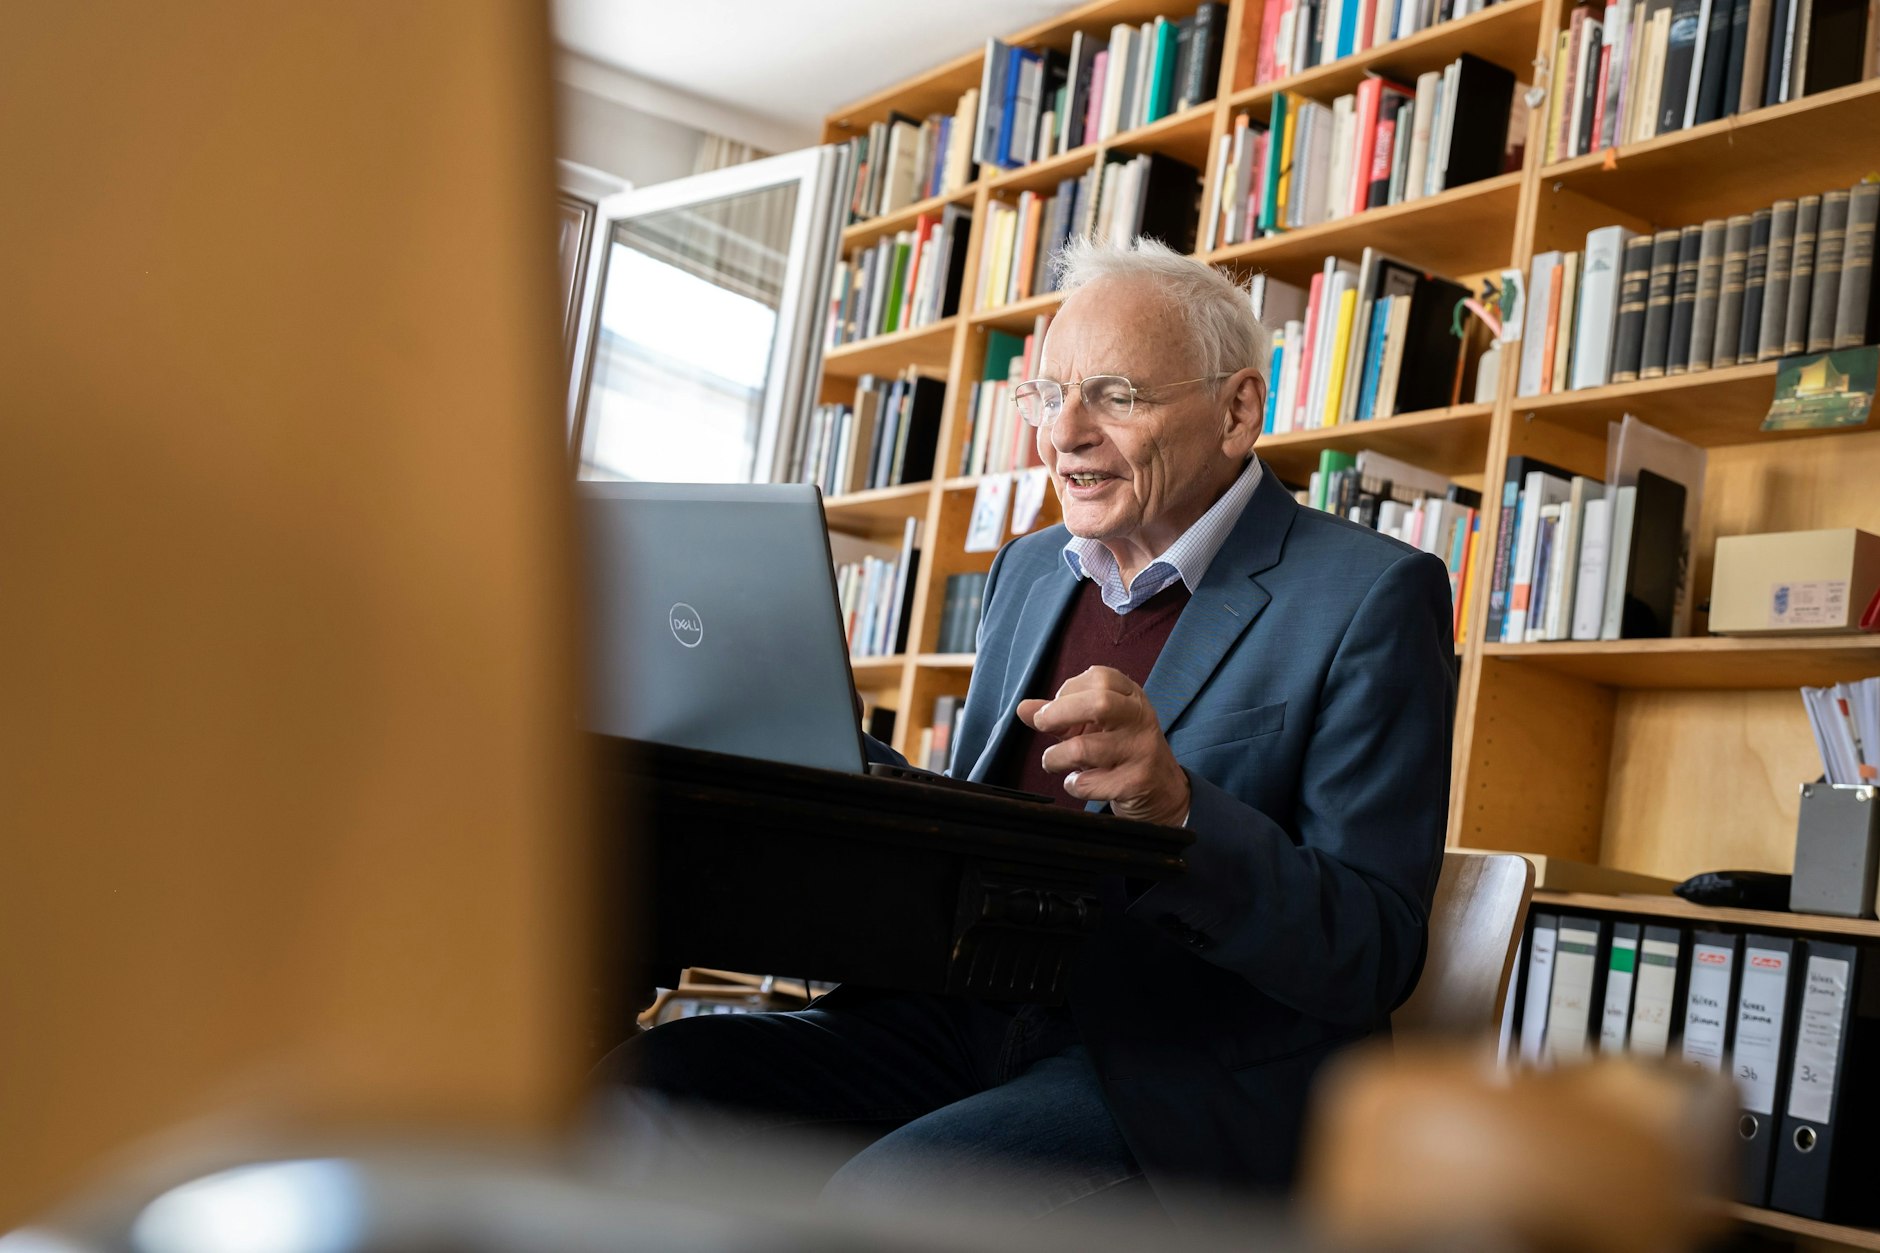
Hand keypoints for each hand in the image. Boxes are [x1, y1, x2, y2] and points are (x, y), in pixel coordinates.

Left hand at [1016, 665, 1189, 825]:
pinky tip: (1077, 782)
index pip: (1099, 677)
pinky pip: (1088, 783)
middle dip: (1058, 713)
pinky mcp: (1136, 782)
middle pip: (1099, 703)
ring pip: (1084, 748)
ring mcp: (1141, 750)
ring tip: (1054, 761)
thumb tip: (1023, 708)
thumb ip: (1059, 715)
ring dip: (1055, 757)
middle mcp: (1140, 718)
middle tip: (1042, 724)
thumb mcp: (1093, 726)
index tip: (1055, 707)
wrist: (1163, 791)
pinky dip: (1072, 784)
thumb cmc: (1120, 750)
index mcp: (1132, 696)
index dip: (1068, 690)